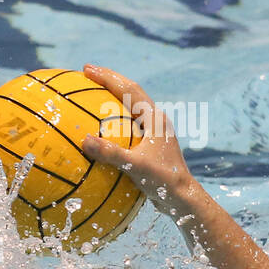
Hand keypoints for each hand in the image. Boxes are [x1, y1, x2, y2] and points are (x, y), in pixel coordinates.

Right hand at [78, 64, 196, 212]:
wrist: (184, 198)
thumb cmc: (164, 182)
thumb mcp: (137, 166)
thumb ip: (111, 153)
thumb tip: (84, 140)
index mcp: (156, 119)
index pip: (130, 89)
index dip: (108, 77)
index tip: (86, 70)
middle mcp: (156, 121)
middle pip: (131, 92)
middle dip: (108, 80)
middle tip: (86, 73)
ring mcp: (154, 133)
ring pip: (131, 107)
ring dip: (111, 98)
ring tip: (89, 94)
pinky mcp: (151, 145)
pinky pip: (127, 126)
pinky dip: (112, 121)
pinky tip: (96, 129)